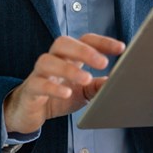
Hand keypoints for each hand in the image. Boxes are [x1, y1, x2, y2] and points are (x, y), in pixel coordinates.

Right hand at [3, 34, 124, 134]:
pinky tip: (67, 93)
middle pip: (63, 43)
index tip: (121, 48)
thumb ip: (98, 86)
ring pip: (47, 61)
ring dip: (68, 69)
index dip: (102, 42)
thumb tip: (117, 82)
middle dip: (84, 50)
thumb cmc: (59, 95)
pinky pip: (38, 84)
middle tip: (103, 62)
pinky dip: (53, 88)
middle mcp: (53, 60)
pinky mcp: (30, 90)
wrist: (30, 113)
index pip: (84, 40)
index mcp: (69, 57)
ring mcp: (39, 73)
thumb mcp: (84, 92)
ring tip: (86, 79)